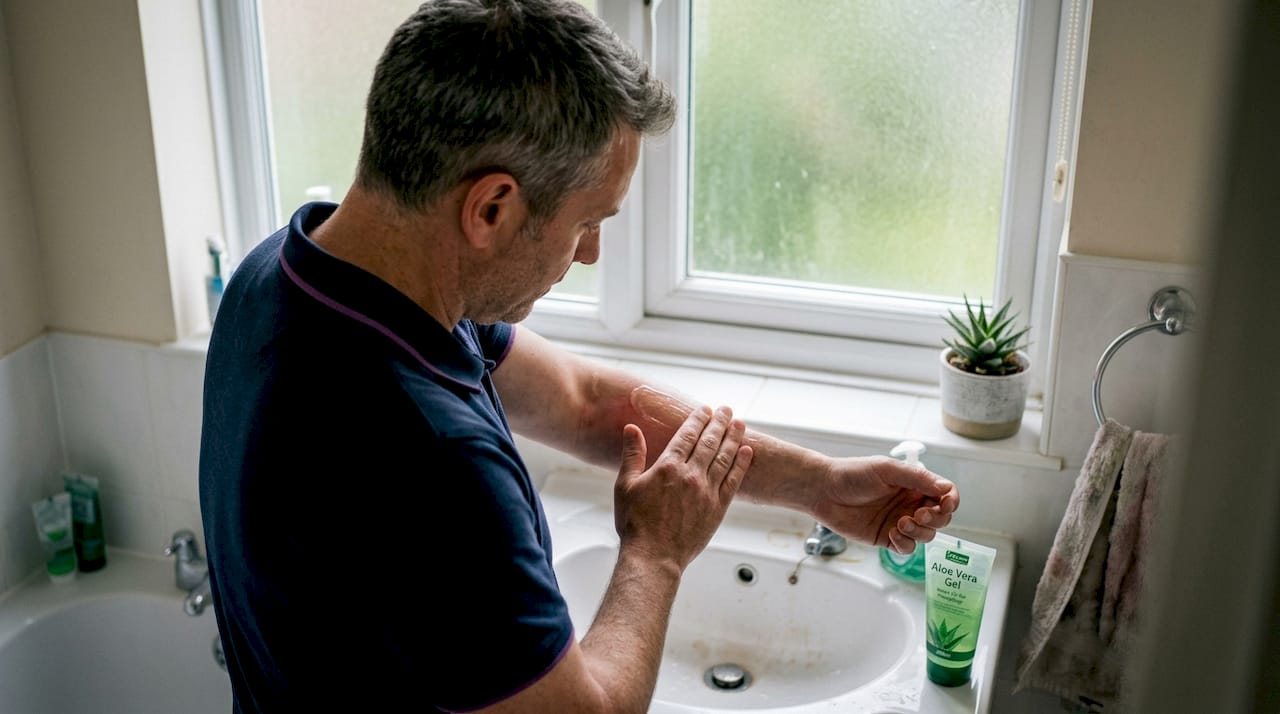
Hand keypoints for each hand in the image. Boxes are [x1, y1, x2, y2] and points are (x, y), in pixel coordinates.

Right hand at [612, 406, 752, 571]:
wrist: (654, 556)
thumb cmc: (635, 524)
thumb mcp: (625, 486)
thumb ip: (632, 455)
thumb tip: (631, 428)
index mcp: (668, 467)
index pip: (687, 435)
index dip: (697, 419)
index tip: (705, 409)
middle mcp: (691, 475)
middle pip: (709, 442)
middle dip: (719, 423)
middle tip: (726, 409)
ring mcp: (707, 492)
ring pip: (725, 458)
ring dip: (733, 438)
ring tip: (740, 423)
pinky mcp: (717, 508)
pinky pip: (734, 481)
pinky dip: (741, 464)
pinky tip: (747, 452)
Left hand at [810, 456, 958, 554]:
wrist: (823, 491)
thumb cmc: (852, 474)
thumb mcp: (887, 470)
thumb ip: (917, 478)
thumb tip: (946, 489)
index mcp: (914, 484)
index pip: (945, 494)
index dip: (950, 501)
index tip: (945, 504)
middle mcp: (910, 503)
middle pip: (941, 518)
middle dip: (936, 519)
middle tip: (917, 515)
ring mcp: (899, 522)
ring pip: (926, 535)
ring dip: (919, 532)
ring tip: (900, 523)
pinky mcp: (886, 538)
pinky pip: (907, 548)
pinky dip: (905, 544)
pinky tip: (892, 534)